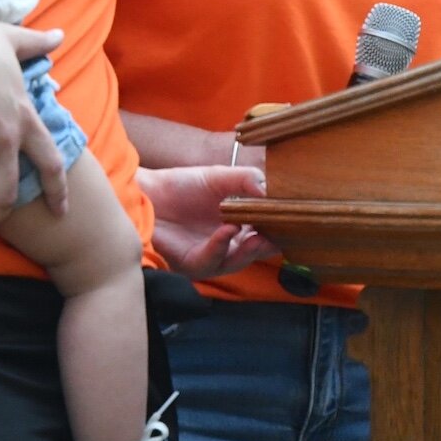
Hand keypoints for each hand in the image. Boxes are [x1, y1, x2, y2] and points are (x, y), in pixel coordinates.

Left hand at [138, 165, 279, 279]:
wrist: (147, 191)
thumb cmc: (182, 185)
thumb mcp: (219, 177)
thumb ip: (246, 180)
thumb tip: (271, 189)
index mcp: (238, 225)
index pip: (265, 231)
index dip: (279, 227)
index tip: (293, 218)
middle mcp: (227, 244)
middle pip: (255, 251)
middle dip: (269, 244)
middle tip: (280, 232)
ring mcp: (209, 256)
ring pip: (236, 261)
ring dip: (249, 249)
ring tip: (257, 235)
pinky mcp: (190, 262)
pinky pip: (210, 261)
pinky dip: (221, 246)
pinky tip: (227, 231)